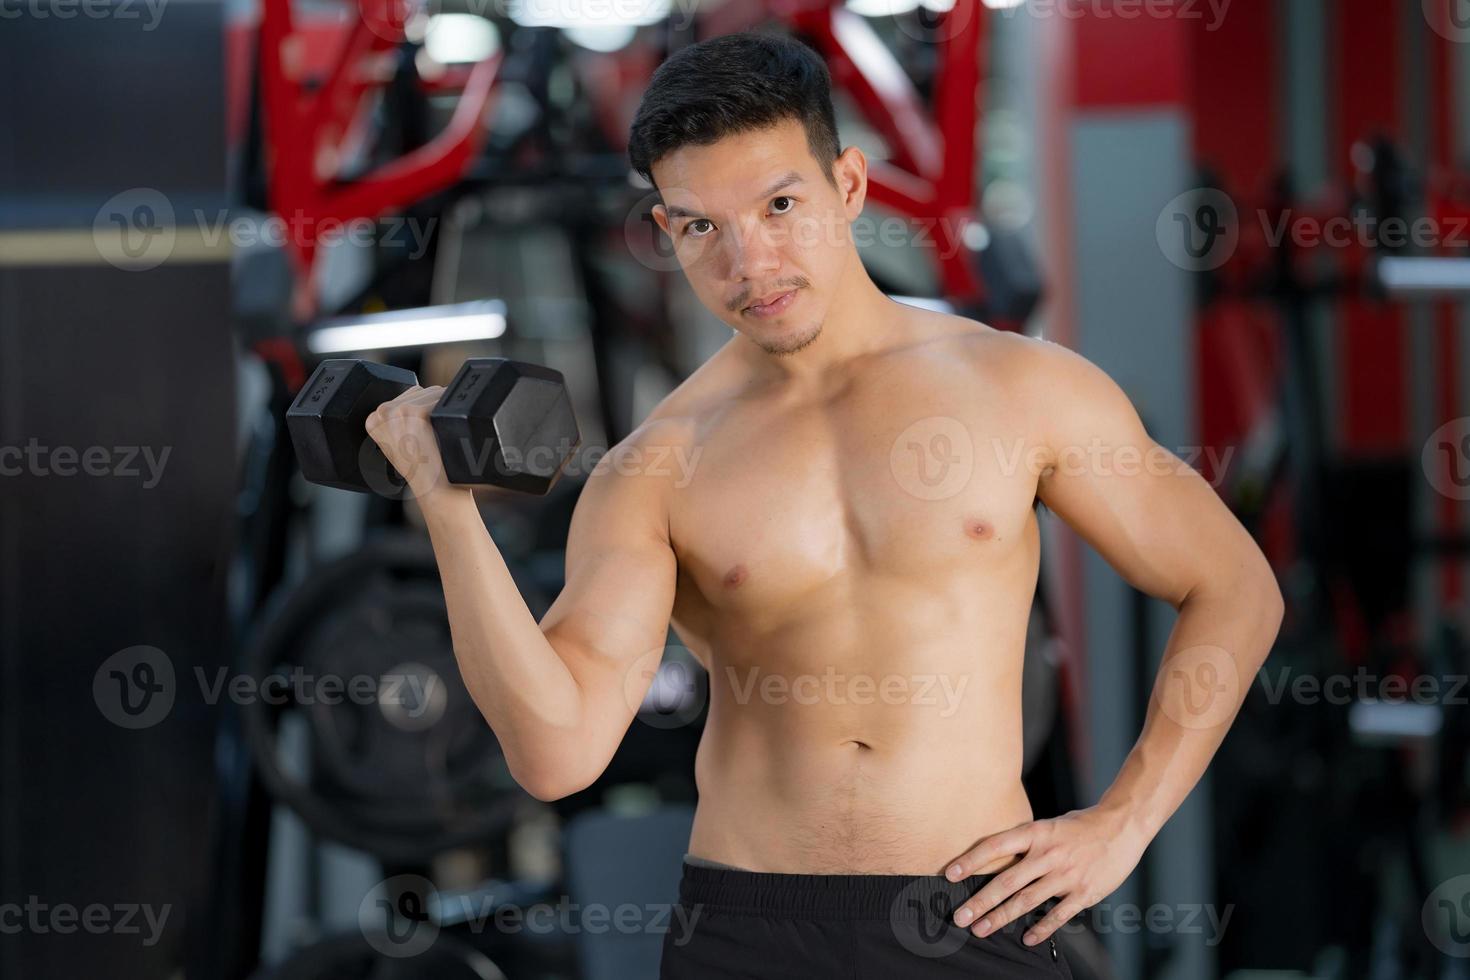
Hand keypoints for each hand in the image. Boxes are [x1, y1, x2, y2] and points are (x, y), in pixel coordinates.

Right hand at [363, 385, 465, 503]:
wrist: (434, 490)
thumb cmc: (422, 470)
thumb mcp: (399, 444)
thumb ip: (400, 421)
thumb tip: (417, 400)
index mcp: (373, 419)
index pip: (405, 397)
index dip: (422, 410)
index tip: (427, 430)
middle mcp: (381, 413)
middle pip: (420, 392)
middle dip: (433, 407)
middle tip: (437, 435)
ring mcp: (398, 412)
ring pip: (433, 393)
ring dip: (443, 408)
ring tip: (442, 435)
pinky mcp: (416, 413)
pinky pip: (442, 399)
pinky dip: (451, 412)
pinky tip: (448, 430)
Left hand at [944, 806, 1147, 946]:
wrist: (1122, 825)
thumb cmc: (1081, 826)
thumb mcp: (1049, 826)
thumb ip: (1027, 843)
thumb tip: (998, 858)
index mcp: (1036, 833)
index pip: (996, 846)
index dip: (971, 860)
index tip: (950, 874)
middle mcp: (1048, 854)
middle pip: (1007, 881)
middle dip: (980, 902)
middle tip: (960, 917)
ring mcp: (1066, 874)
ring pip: (1027, 901)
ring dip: (1001, 917)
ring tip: (981, 930)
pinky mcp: (1084, 892)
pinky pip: (1058, 914)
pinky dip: (1041, 929)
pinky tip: (1027, 939)